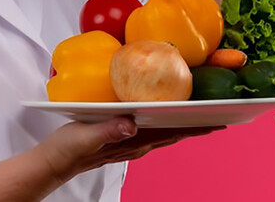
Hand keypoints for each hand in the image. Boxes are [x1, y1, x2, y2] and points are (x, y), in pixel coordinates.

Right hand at [34, 118, 224, 184]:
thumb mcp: (85, 137)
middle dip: (197, 123)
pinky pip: (150, 128)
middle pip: (175, 132)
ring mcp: (129, 141)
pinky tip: (163, 111)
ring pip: (165, 130)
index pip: (173, 133)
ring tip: (200, 111)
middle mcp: (136, 143)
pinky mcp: (120, 137)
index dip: (197, 126)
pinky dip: (164, 120)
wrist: (53, 162)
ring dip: (183, 122)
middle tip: (221, 112)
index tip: (219, 119)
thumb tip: (131, 124)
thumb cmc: (67, 150)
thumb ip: (108, 131)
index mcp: (133, 142)